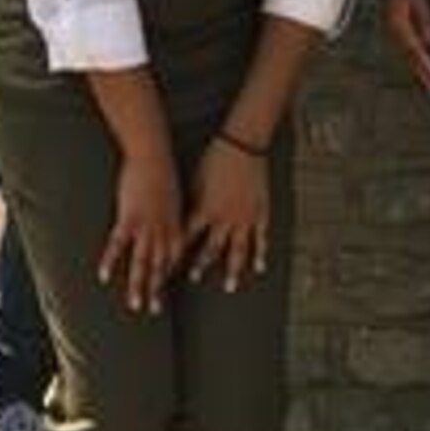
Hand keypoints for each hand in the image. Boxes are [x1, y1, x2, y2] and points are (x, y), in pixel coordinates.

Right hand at [98, 147, 182, 313]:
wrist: (153, 155)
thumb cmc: (162, 170)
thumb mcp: (173, 194)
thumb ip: (170, 211)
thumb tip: (168, 217)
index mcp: (175, 223)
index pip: (173, 256)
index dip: (168, 273)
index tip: (164, 288)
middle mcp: (162, 230)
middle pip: (160, 265)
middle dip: (156, 289)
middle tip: (153, 311)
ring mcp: (146, 226)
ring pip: (142, 262)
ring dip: (138, 285)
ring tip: (134, 305)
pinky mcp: (129, 218)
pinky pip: (118, 244)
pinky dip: (111, 261)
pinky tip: (103, 276)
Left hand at [184, 138, 270, 292]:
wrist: (242, 144)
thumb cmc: (215, 157)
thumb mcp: (196, 180)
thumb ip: (191, 202)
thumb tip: (180, 218)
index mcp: (205, 209)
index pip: (187, 237)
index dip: (177, 252)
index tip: (168, 266)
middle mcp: (224, 218)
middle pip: (211, 249)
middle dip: (201, 266)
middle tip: (195, 280)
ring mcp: (244, 217)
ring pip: (238, 250)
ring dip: (233, 270)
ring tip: (231, 286)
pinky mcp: (260, 211)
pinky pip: (261, 238)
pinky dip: (260, 254)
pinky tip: (259, 267)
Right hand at [382, 0, 429, 93]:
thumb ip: (425, 17)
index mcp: (399, 26)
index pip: (417, 52)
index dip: (429, 68)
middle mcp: (397, 33)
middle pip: (413, 59)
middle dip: (425, 77)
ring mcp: (398, 32)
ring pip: (412, 57)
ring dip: (422, 72)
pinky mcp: (402, 30)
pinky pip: (412, 50)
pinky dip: (420, 61)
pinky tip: (426, 68)